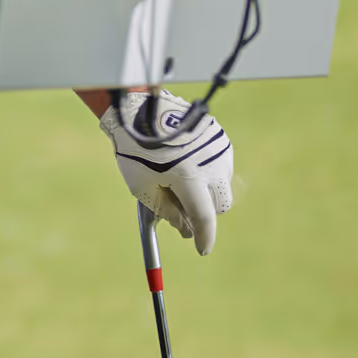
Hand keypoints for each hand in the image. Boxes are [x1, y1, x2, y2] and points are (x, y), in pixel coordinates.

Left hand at [98, 89, 234, 254]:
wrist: (141, 108)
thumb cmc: (136, 148)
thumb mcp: (143, 186)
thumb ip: (167, 211)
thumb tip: (185, 230)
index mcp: (191, 179)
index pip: (204, 218)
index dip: (204, 237)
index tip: (202, 249)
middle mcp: (211, 165)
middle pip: (219, 204)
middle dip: (204, 211)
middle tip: (183, 210)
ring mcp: (219, 150)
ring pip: (221, 184)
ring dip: (206, 189)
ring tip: (177, 177)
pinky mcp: (220, 138)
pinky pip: (220, 164)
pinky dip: (207, 170)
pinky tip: (185, 161)